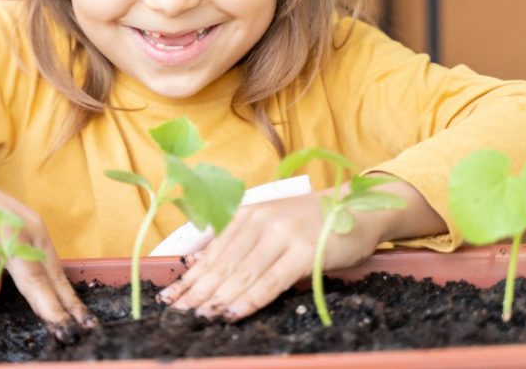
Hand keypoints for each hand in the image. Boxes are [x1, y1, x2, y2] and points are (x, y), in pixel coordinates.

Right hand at [0, 168, 96, 339]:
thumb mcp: (10, 221)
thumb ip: (24, 252)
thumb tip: (41, 293)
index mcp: (30, 225)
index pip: (52, 270)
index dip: (67, 300)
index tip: (82, 322)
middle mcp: (10, 229)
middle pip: (33, 281)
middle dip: (48, 310)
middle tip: (62, 330)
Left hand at [156, 189, 384, 320]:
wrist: (356, 207)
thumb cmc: (310, 220)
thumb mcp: (268, 220)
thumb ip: (236, 237)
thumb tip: (197, 258)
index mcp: (247, 213)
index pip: (211, 252)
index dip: (189, 277)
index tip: (168, 298)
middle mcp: (261, 220)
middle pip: (222, 264)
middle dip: (197, 292)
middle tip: (176, 314)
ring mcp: (283, 235)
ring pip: (242, 273)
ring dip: (217, 299)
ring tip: (197, 317)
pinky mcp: (305, 251)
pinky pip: (271, 280)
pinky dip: (249, 299)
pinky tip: (232, 312)